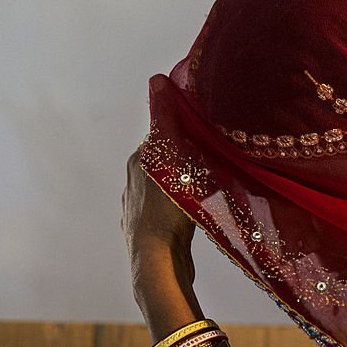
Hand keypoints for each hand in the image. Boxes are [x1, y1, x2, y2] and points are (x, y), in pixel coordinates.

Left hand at [122, 75, 201, 339]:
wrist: (157, 266)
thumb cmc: (167, 214)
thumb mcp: (172, 162)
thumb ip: (166, 123)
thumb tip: (157, 79)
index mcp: (137, 162)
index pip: (165, 135)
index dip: (187, 132)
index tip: (209, 134)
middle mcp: (132, 182)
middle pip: (166, 159)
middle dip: (186, 157)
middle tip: (214, 160)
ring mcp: (136, 208)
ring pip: (167, 185)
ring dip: (184, 184)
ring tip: (207, 188)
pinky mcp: (146, 231)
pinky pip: (166, 208)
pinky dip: (180, 206)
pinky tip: (195, 213)